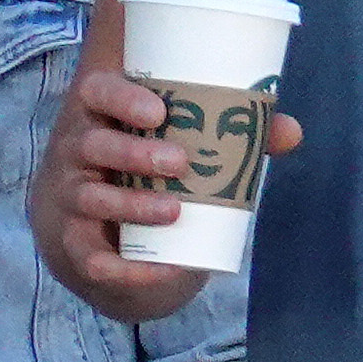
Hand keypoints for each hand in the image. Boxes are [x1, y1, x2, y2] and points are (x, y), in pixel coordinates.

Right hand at [37, 65, 295, 321]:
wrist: (91, 230)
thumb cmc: (141, 168)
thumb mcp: (173, 143)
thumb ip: (233, 135)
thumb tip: (292, 131)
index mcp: (101, 115)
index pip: (97, 92)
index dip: (123, 98)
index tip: (160, 111)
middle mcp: (76, 151)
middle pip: (92, 144)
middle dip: (136, 152)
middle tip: (181, 162)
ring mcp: (70, 197)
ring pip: (90, 198)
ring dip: (133, 205)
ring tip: (175, 211)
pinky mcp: (73, 243)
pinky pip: (91, 258)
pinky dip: (127, 267)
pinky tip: (163, 269)